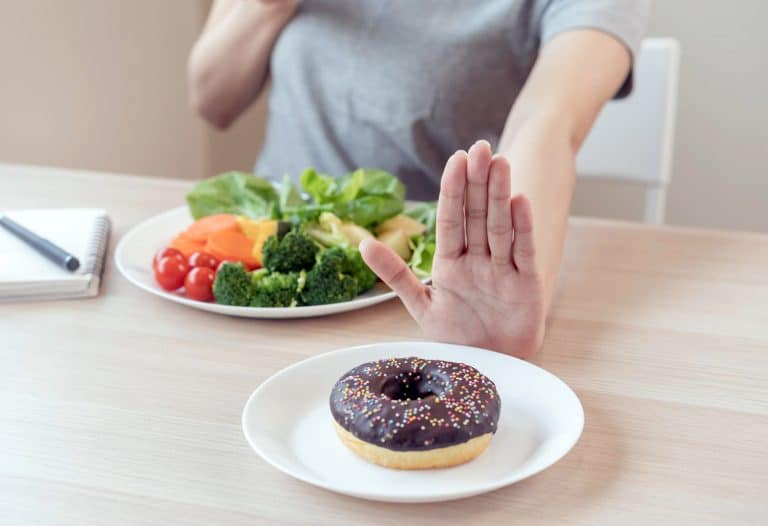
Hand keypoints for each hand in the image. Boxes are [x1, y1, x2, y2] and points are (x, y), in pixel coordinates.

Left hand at [361, 141, 545, 357]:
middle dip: (478, 182)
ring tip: (500, 162)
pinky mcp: (526, 284)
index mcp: (451, 263)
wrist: (490, 370)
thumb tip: (362, 244)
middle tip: (480, 148)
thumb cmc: (457, 338)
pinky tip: (520, 202)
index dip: (453, 190)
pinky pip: (524, 253)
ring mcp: (503, 270)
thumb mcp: (421, 305)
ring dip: (500, 195)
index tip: (455, 160)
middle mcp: (478, 260)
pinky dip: (522, 229)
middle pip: (477, 215)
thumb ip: (395, 274)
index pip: (451, 220)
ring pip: (500, 226)